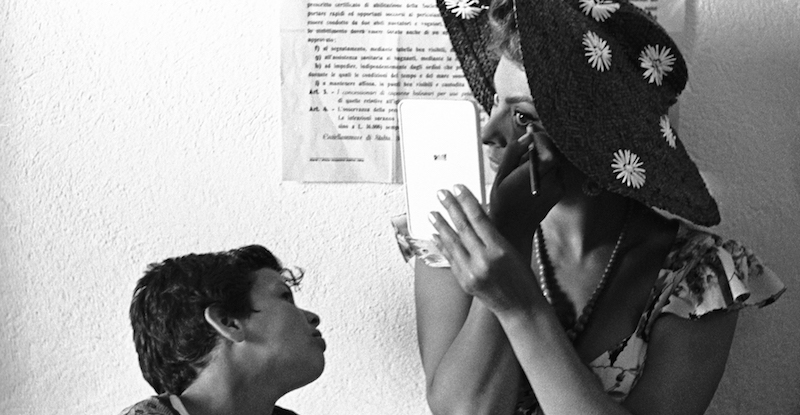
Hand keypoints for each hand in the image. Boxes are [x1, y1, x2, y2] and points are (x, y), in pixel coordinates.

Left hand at [429, 185, 541, 312]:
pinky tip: (437, 236)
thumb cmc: (522, 278)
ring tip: (432, 213)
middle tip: (441, 194)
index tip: (457, 188)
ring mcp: (471, 273)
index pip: (479, 219)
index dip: (466, 201)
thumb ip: (493, 234)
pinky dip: (443, 246)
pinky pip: (451, 259)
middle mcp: (483, 261)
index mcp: (499, 250)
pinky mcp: (464, 282)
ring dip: (441, 226)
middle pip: (462, 228)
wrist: (520, 308)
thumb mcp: (512, 250)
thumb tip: (476, 214)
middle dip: (450, 208)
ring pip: (452, 243)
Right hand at [489, 126, 562, 245]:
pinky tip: (532, 180)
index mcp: (534, 176)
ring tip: (525, 171)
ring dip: (542, 160)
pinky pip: (555, 172)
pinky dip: (545, 170)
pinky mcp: (560, 191)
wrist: (513, 228)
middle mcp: (551, 181)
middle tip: (523, 156)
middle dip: (539, 149)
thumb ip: (514, 153)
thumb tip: (527, 137)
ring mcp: (558, 187)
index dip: (539, 140)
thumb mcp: (501, 175)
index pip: (547, 149)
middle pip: (552, 153)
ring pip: (554, 162)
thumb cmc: (503, 202)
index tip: (529, 136)